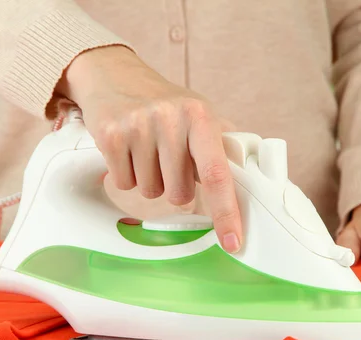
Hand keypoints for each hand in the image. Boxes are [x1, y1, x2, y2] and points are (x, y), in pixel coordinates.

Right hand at [55, 45, 241, 251]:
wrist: (116, 75)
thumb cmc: (164, 104)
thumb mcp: (198, 114)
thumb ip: (222, 146)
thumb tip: (249, 179)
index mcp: (201, 116)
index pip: (217, 174)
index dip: (227, 212)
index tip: (233, 243)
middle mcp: (171, 118)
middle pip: (179, 194)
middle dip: (174, 187)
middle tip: (167, 159)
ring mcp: (138, 126)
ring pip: (149, 192)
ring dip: (149, 180)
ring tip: (146, 150)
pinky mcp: (110, 135)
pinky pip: (123, 184)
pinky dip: (126, 175)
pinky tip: (127, 150)